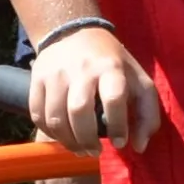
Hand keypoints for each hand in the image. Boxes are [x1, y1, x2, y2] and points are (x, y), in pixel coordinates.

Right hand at [29, 25, 159, 152]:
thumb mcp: (139, 81)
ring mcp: (55, 74)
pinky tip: (63, 137)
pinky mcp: (36, 80)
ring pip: (55, 117)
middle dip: (87, 139)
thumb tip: (139, 147)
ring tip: (80, 149)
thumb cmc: (112, 62)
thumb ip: (147, 114)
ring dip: (68, 142)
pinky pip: (38, 115)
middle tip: (95, 151)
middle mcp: (81, 69)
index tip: (120, 142)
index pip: (113, 99)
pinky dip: (50, 133)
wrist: (73, 32)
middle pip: (78, 111)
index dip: (118, 126)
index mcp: (111, 68)